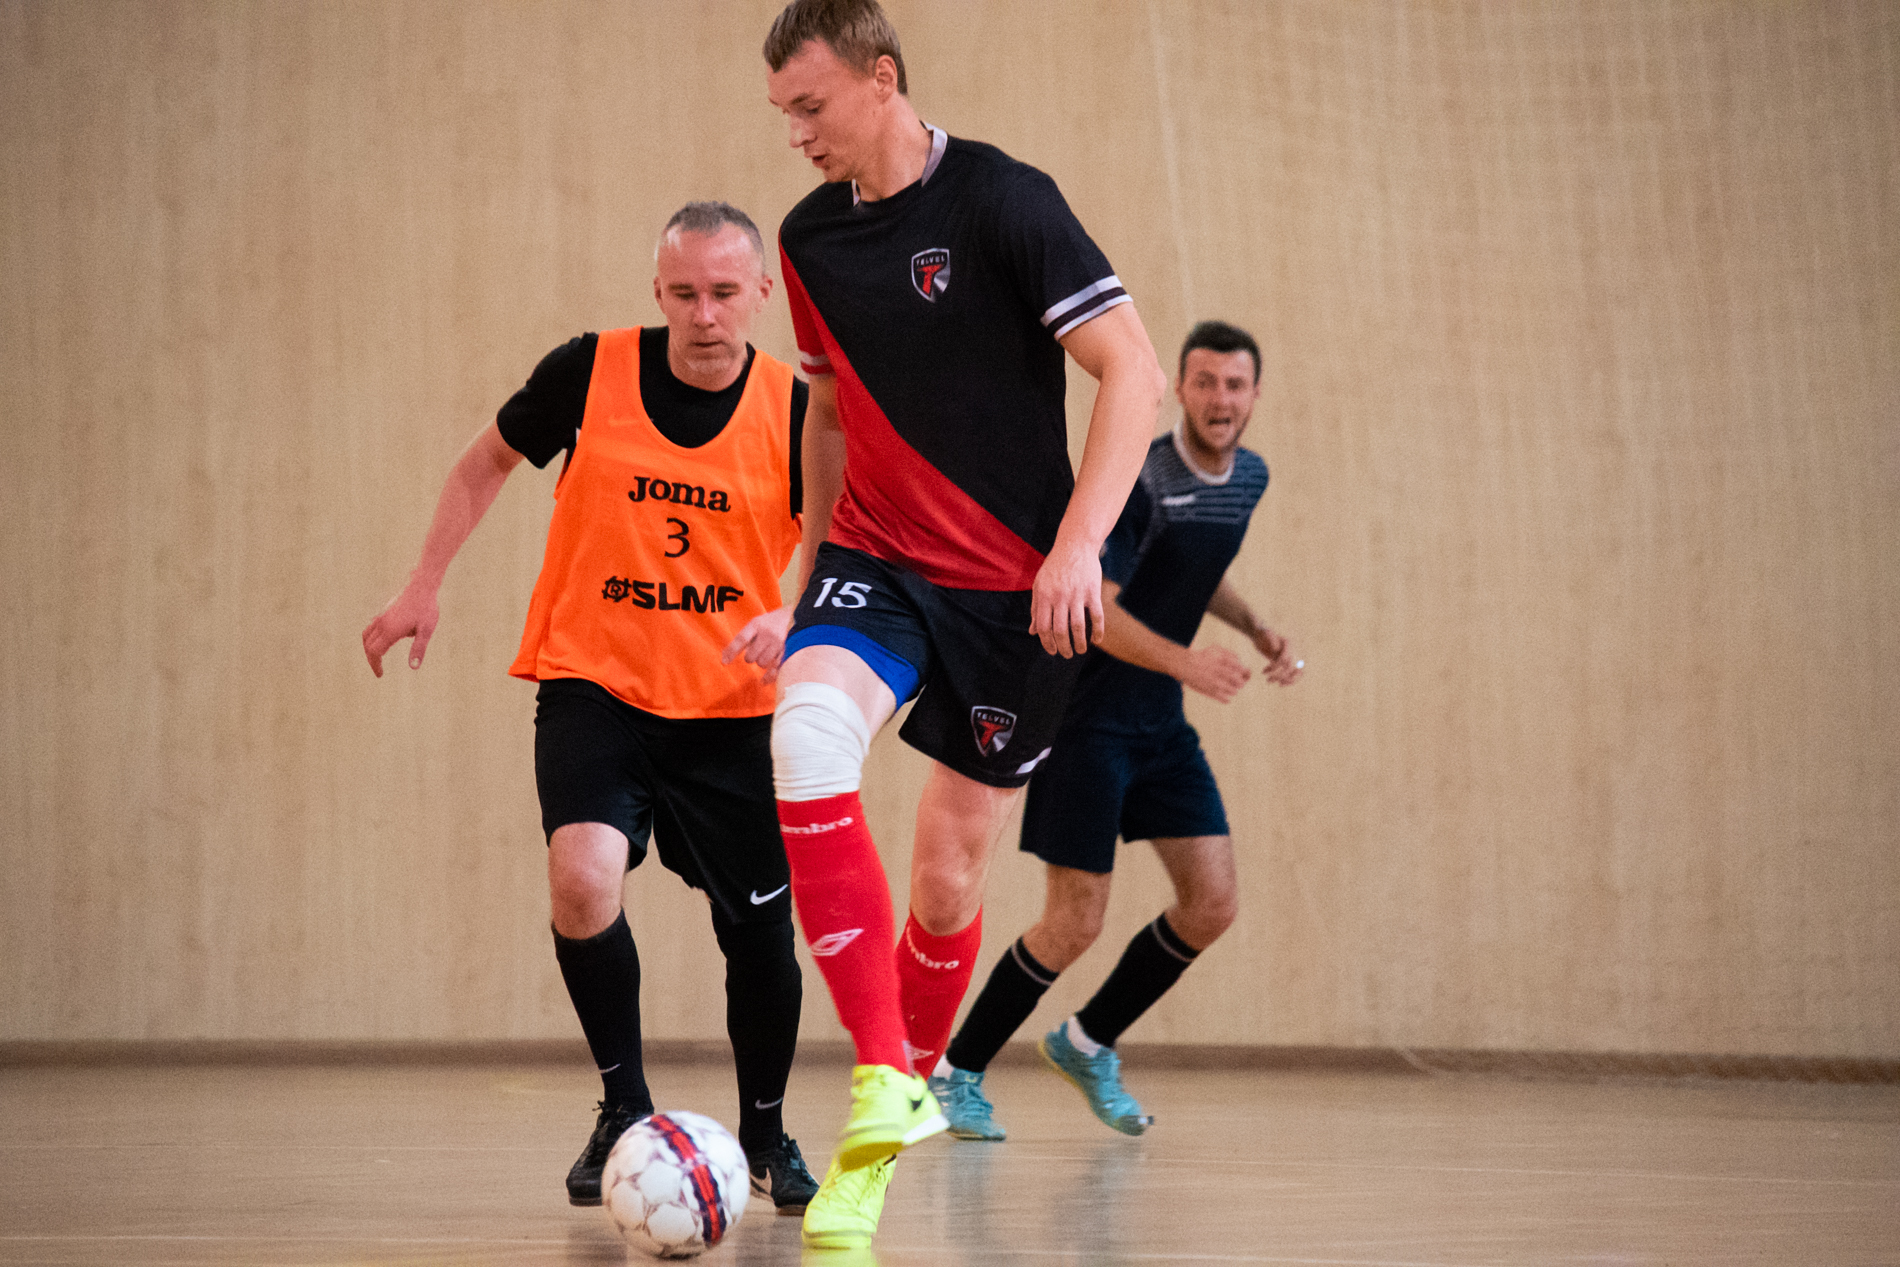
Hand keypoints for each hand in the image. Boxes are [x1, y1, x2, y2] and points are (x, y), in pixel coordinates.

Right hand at [362, 581, 439, 676]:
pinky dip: (371, 637)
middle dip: (372, 659)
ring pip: (366, 635)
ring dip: (369, 648)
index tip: (380, 674)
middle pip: (368, 646)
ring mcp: (381, 616)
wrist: (421, 586)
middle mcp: (381, 623)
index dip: (375, 665)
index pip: (375, 652)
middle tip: (379, 670)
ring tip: (377, 657)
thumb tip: (413, 667)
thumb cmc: (426, 609)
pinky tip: (381, 640)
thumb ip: (418, 649)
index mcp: (390, 631)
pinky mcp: (383, 610)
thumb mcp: (426, 631)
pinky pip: (371, 627)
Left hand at [721, 604, 795, 683]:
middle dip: (751, 657)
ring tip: (766, 656)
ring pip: (762, 663)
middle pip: (751, 656)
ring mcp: (779, 644)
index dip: (731, 652)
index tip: (724, 662)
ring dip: (762, 662)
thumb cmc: (774, 621)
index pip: (741, 639)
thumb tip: (726, 656)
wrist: (799, 615)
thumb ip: (746, 637)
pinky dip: (768, 677)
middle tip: (756, 653)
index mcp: (757, 624)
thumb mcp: (758, 622)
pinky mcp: (789, 652)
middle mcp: (768, 634)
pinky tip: (764, 681)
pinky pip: (775, 669)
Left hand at [1030, 539, 1102, 657]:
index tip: (1052, 651)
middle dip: (1063, 647)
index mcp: (1044, 595)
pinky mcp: (1093, 592)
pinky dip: (1098, 631)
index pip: (1043, 627)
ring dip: (1080, 643)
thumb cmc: (1055, 566)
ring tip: (1080, 650)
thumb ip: (1035, 608)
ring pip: (1078, 626)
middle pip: (1060, 630)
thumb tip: (1032, 632)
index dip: (1047, 643)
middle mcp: (1059, 596)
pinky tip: (1096, 640)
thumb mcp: (1039, 584)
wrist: (1075, 545)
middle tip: (1067, 654)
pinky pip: (1097, 616)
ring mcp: (1077, 594)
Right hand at [1181, 645, 1251, 701]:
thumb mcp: (1217, 649)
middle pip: (1240, 682)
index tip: (1239, 671)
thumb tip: (1244, 666)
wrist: (1185, 665)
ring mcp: (1214, 682)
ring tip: (1227, 686)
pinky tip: (1222, 693)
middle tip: (1235, 681)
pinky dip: (1226, 698)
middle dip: (1240, 682)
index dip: (1244, 671)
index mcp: (1223, 659)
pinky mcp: (1210, 692)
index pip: (1242, 669)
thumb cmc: (1204, 657)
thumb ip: (1232, 655)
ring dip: (1233, 689)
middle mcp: (1219, 671)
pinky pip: (1226, 699)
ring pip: (1234, 691)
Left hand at [1252, 625, 1302, 685]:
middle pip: (1291, 667)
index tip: (1264, 671)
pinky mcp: (1291, 662)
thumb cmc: (1261, 633)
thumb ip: (1270, 638)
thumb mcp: (1263, 634)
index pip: (1285, 658)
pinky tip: (1281, 684)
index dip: (1275, 667)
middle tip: (1268, 680)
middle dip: (1280, 675)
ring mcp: (1294, 656)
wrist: (1262, 635)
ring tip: (1276, 683)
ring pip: (1298, 672)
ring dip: (1287, 680)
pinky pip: (1297, 674)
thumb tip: (1276, 648)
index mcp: (1288, 643)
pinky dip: (1291, 680)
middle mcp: (1294, 650)